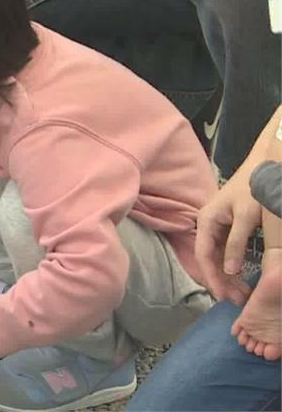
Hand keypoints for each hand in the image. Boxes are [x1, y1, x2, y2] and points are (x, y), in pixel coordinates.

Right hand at [196, 173, 258, 304]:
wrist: (263, 167)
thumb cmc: (253, 189)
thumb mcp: (246, 217)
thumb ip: (236, 244)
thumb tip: (228, 270)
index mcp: (207, 221)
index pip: (203, 255)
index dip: (212, 277)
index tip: (223, 296)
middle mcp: (208, 225)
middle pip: (210, 259)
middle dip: (222, 281)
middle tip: (238, 301)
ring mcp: (218, 227)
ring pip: (218, 257)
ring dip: (228, 276)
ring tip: (242, 294)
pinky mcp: (229, 228)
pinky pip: (226, 251)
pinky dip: (233, 266)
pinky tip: (242, 277)